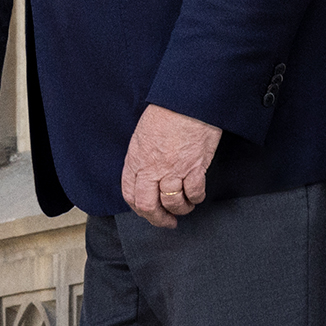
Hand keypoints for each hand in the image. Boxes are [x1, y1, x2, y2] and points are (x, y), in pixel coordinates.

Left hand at [121, 103, 221, 227]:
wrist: (185, 103)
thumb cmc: (164, 115)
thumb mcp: (141, 137)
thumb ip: (141, 159)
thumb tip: (145, 178)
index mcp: (135, 159)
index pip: (129, 194)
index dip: (138, 209)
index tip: (147, 213)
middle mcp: (151, 168)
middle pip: (147, 205)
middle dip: (157, 219)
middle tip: (167, 222)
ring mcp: (173, 169)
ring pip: (172, 203)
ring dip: (180, 209)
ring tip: (185, 206)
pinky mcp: (194, 168)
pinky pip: (194, 194)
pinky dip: (196, 198)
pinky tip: (196, 194)